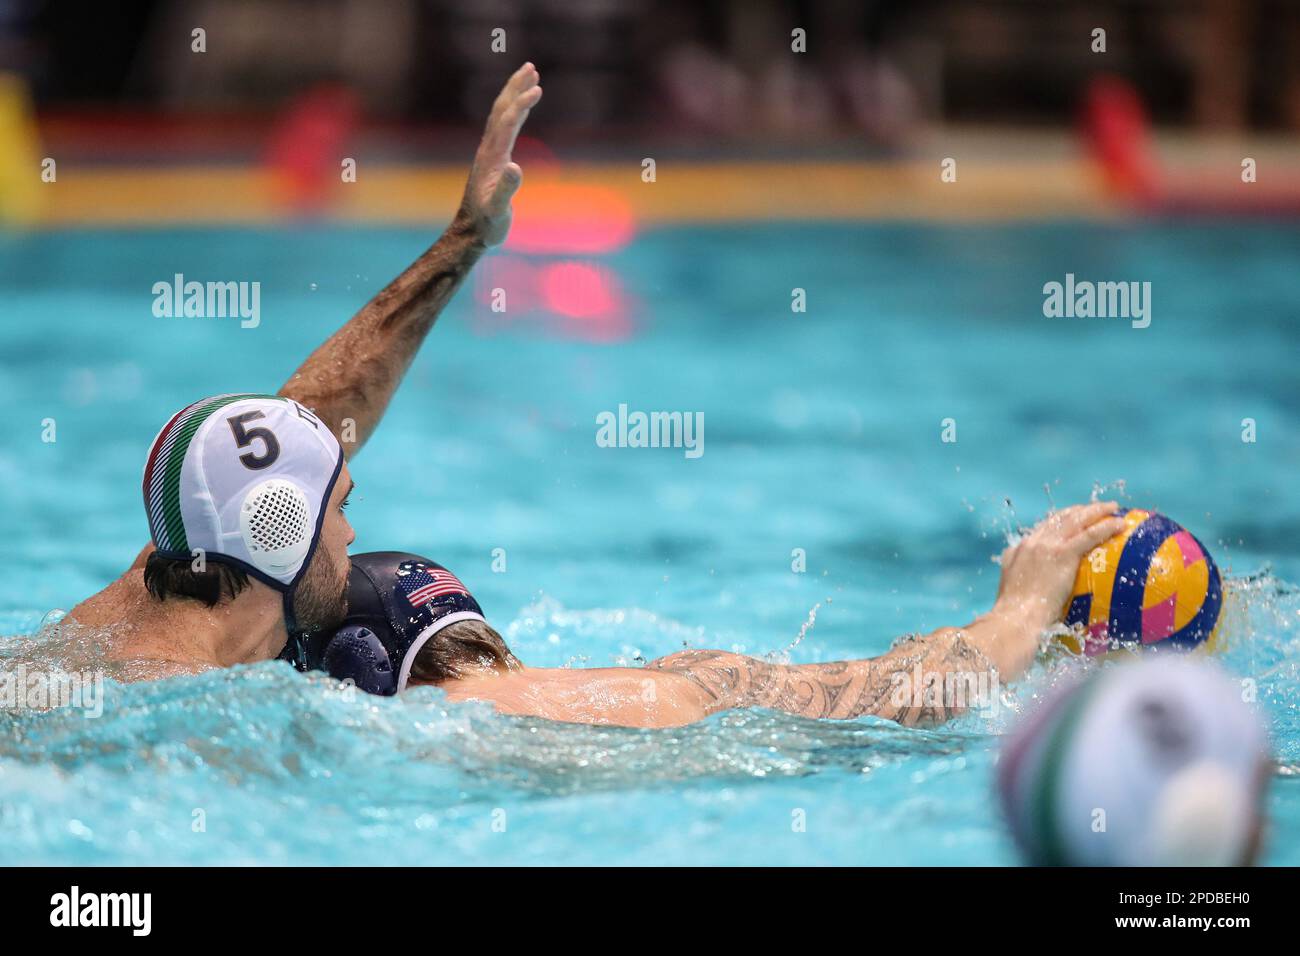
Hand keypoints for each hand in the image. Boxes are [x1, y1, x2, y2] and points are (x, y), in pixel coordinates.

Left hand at [456, 62, 542, 246]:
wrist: (471, 232)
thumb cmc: (487, 224)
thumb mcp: (498, 210)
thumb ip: (507, 190)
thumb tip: (516, 168)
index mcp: (492, 157)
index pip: (507, 122)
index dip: (521, 104)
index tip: (538, 88)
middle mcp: (488, 149)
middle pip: (501, 109)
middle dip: (515, 87)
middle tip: (531, 66)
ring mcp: (489, 152)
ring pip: (501, 114)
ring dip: (513, 93)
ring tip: (529, 77)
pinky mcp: (492, 158)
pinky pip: (503, 127)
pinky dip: (513, 111)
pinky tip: (520, 109)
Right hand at [992, 501, 1125, 632]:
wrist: (1016, 618)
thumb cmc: (1016, 617)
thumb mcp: (1014, 594)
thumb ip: (1024, 583)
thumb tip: (1038, 589)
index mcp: (1018, 551)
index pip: (1043, 528)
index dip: (1061, 520)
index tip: (1074, 519)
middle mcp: (1032, 543)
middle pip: (1059, 518)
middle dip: (1079, 510)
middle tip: (1096, 508)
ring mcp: (1046, 546)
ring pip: (1075, 519)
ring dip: (1095, 511)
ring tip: (1112, 508)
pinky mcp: (1061, 553)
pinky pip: (1089, 534)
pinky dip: (1105, 527)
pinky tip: (1119, 525)